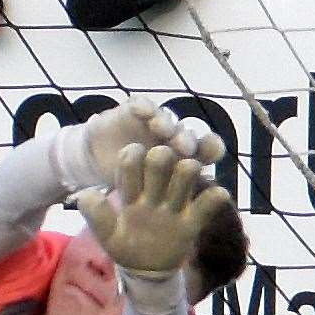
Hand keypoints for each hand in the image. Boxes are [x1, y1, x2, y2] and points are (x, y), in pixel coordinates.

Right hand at [65, 95, 224, 190]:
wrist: (100, 159)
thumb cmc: (131, 182)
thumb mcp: (147, 198)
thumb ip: (170, 198)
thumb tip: (192, 209)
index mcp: (184, 159)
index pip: (206, 151)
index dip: (211, 149)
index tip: (214, 154)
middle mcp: (174, 138)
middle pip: (186, 136)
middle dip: (186, 140)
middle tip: (185, 149)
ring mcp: (155, 123)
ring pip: (167, 120)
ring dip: (166, 123)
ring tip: (162, 129)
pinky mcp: (134, 111)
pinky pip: (141, 106)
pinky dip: (143, 107)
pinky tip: (141, 111)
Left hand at [77, 143, 228, 278]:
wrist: (146, 272)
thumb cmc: (125, 248)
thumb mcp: (107, 235)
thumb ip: (97, 216)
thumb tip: (84, 195)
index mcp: (132, 191)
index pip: (131, 161)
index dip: (131, 155)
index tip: (132, 156)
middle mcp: (155, 191)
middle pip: (160, 160)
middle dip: (160, 156)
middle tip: (160, 158)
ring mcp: (175, 204)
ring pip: (186, 173)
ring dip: (187, 169)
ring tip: (187, 171)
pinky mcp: (192, 221)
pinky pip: (208, 204)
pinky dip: (214, 197)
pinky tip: (215, 196)